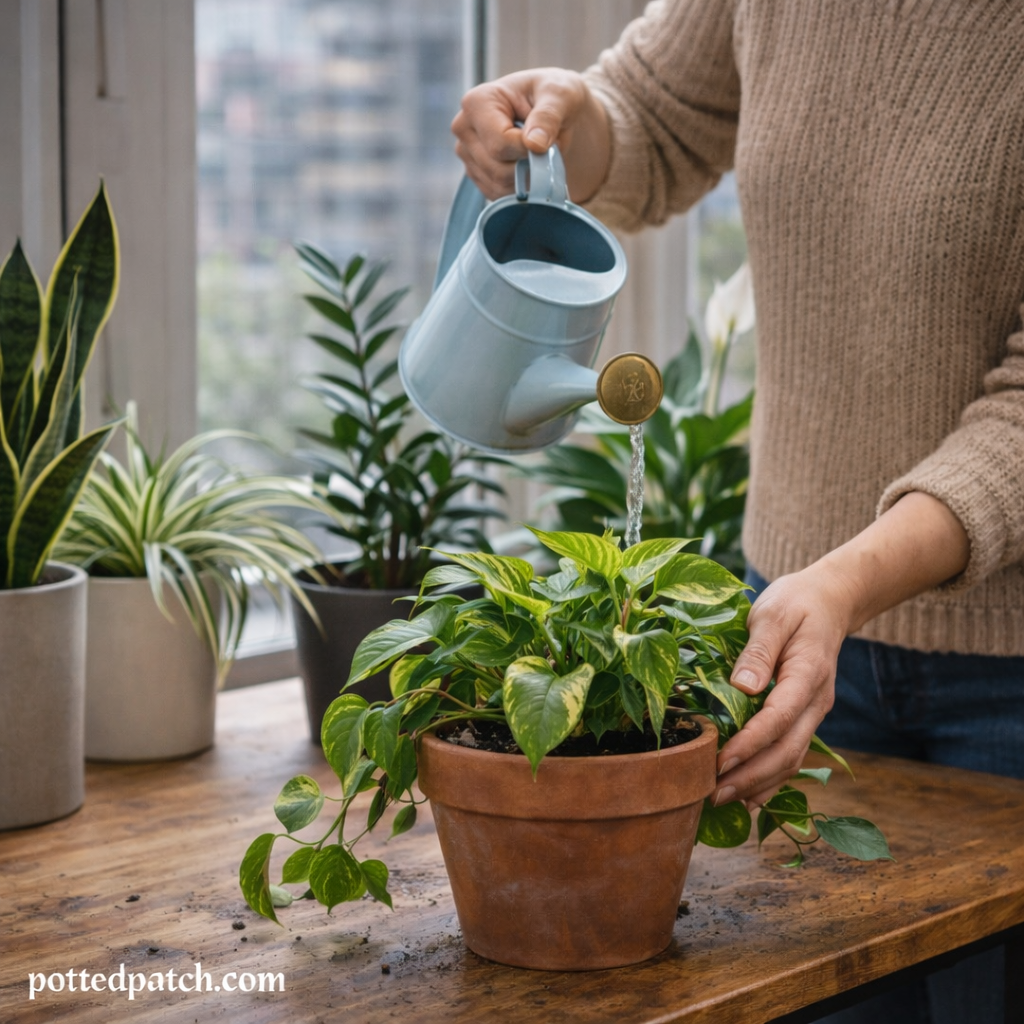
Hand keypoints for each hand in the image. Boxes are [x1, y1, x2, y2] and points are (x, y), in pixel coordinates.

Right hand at [451, 68, 610, 202]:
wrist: (552, 110)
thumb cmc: (553, 96)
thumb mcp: (560, 95)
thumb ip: (548, 116)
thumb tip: (535, 144)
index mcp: (477, 102)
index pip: (499, 144)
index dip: (528, 151)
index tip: (548, 143)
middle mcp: (464, 128)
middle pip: (498, 169)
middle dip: (529, 165)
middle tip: (546, 148)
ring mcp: (467, 154)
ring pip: (499, 185)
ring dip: (527, 177)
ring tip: (537, 154)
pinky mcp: (476, 174)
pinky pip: (498, 195)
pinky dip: (520, 188)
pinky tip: (529, 167)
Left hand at [712, 565, 852, 807]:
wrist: (828, 602)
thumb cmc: (795, 603)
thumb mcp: (772, 614)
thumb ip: (758, 650)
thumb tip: (742, 686)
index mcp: (808, 675)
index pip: (779, 718)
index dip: (750, 744)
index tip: (720, 762)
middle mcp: (816, 702)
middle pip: (787, 750)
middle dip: (750, 777)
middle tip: (712, 795)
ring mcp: (813, 713)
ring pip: (791, 759)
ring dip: (759, 785)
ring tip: (722, 801)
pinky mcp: (804, 717)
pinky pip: (791, 755)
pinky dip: (771, 780)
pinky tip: (748, 799)